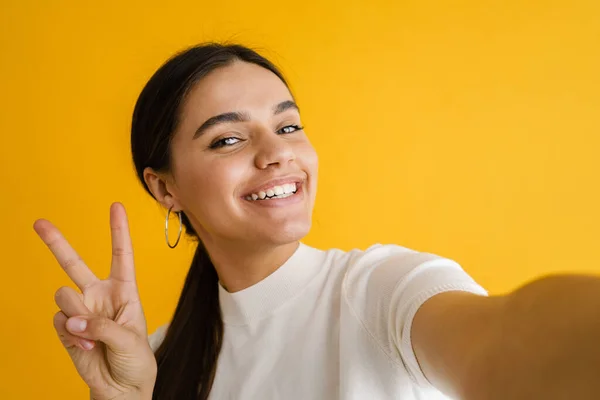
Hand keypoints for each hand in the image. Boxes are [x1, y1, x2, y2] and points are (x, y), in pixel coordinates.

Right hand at [34, 203, 156, 399]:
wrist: (122, 388)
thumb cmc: (136, 361)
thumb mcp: (130, 340)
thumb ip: (101, 326)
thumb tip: (73, 320)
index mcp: (124, 291)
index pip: (121, 255)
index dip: (118, 230)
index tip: (116, 205)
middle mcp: (100, 295)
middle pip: (74, 263)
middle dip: (56, 243)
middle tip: (39, 223)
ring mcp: (81, 311)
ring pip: (63, 295)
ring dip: (75, 314)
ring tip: (91, 334)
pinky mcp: (67, 328)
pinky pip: (59, 320)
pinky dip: (71, 334)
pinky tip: (84, 346)